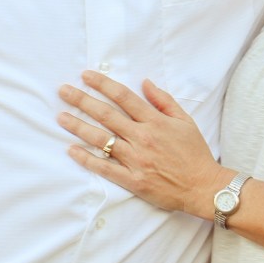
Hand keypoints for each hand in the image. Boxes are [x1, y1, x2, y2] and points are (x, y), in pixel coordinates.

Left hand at [58, 73, 229, 218]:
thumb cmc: (194, 152)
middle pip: (107, 115)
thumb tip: (145, 82)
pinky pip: (105, 168)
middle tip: (63, 91)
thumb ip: (164, 100)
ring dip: (79, 127)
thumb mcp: (185, 120)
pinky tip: (71, 150)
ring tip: (61, 117)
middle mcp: (142, 137)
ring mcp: (135, 159)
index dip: (103, 84)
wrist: (202, 186)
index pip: (124, 97)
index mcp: (155, 121)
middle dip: (82, 100)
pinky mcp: (132, 180)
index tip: (86, 76)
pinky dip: (87, 159)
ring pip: (101, 139)